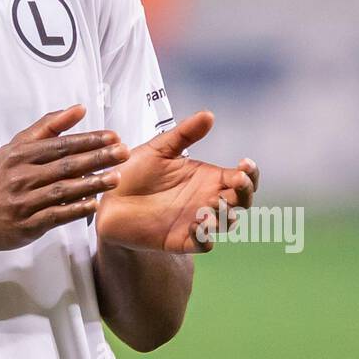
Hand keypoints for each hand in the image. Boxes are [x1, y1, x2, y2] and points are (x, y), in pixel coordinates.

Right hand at [0, 104, 129, 251]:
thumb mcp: (16, 147)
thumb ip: (48, 127)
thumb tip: (78, 109)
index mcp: (21, 154)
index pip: (61, 144)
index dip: (89, 139)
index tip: (112, 136)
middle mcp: (22, 175)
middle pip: (65, 164)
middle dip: (97, 157)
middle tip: (122, 153)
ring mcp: (24, 200)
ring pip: (63, 189)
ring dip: (91, 183)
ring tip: (115, 178)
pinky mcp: (27, 223)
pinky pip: (55, 215)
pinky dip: (75, 210)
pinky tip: (94, 205)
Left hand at [95, 111, 258, 253]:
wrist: (109, 197)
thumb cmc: (136, 172)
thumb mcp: (160, 149)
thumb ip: (185, 134)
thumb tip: (209, 114)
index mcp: (207, 178)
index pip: (239, 178)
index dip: (249, 173)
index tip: (244, 163)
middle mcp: (206, 200)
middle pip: (240, 201)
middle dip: (245, 192)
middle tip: (237, 180)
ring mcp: (195, 221)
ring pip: (225, 223)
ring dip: (226, 215)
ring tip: (214, 202)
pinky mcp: (179, 239)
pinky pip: (201, 244)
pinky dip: (204, 237)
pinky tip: (197, 225)